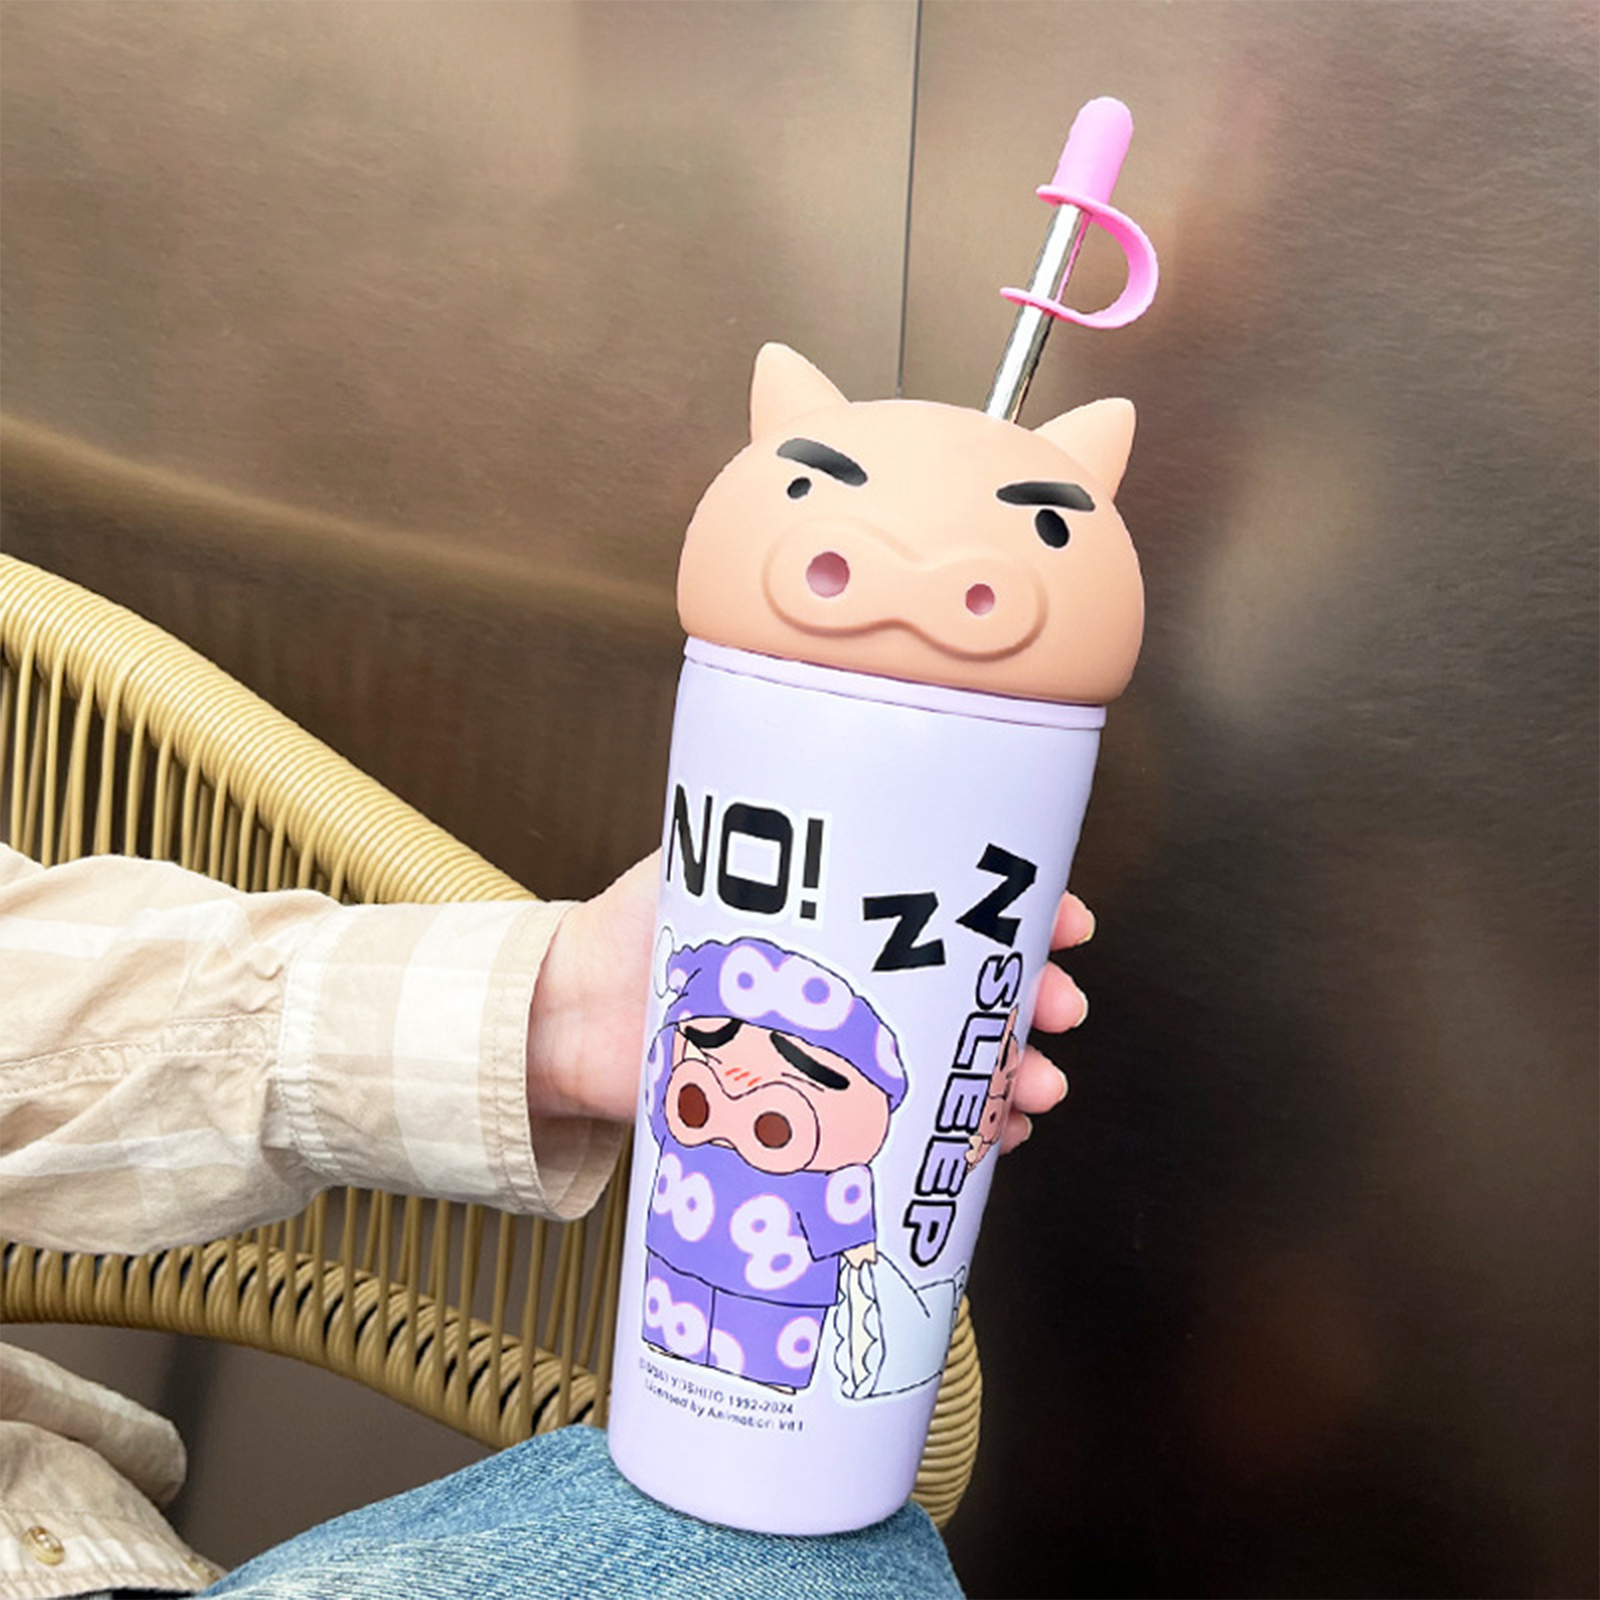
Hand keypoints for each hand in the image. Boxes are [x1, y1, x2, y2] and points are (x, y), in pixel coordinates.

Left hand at [526, 853, 1093, 1145]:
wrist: (571, 1019)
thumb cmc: (641, 930)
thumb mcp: (711, 862)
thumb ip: (770, 836)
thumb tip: (842, 790)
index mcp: (847, 920)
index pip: (954, 913)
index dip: (1021, 918)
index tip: (1065, 925)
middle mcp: (859, 985)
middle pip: (973, 993)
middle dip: (1032, 1005)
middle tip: (1058, 1014)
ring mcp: (845, 1054)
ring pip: (956, 1065)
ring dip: (1011, 1078)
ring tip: (1031, 1094)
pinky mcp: (821, 1119)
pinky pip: (910, 1132)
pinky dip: (960, 1138)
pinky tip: (989, 1142)